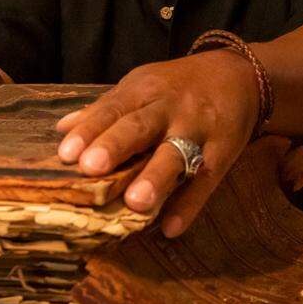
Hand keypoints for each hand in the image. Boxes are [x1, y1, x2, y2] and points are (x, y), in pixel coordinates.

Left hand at [54, 50, 260, 237]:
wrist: (239, 75)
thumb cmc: (179, 86)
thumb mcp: (143, 85)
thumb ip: (106, 108)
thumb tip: (62, 128)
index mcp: (145, 89)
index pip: (113, 108)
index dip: (90, 130)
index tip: (67, 153)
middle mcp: (170, 107)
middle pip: (141, 126)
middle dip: (116, 146)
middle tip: (92, 168)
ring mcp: (199, 129)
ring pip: (176, 153)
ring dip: (156, 178)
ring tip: (136, 203)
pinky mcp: (223, 151)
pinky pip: (206, 180)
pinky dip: (190, 205)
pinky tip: (171, 227)